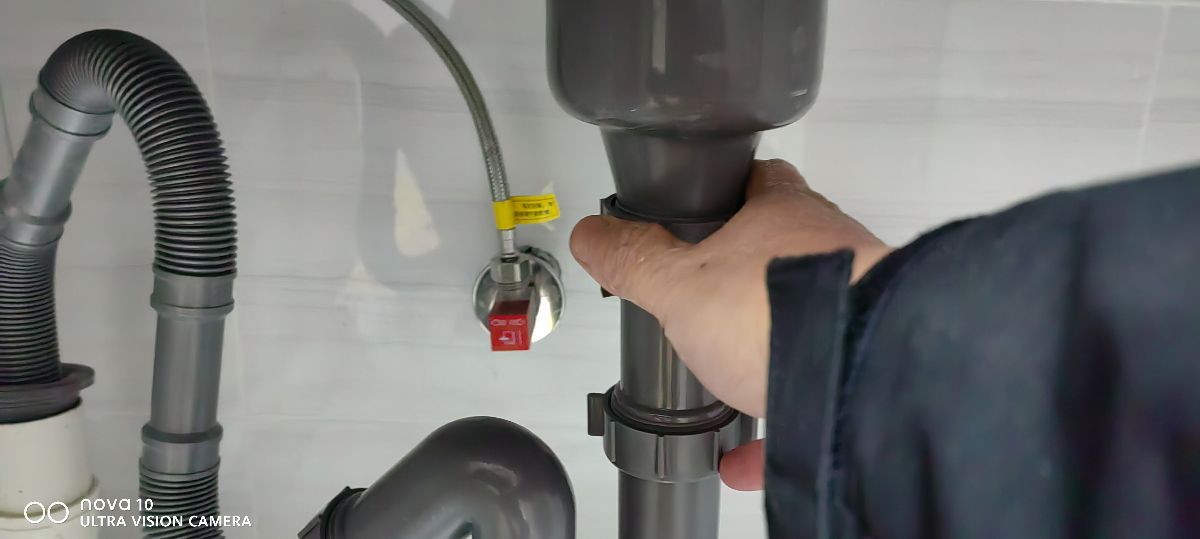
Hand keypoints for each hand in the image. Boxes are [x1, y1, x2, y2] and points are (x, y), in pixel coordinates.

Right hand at [570, 159, 890, 488]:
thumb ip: (635, 260)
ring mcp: (855, 308)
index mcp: (784, 216)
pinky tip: (744, 455)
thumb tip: (595, 235)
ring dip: (768, 346)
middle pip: (788, 251)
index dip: (732, 187)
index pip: (761, 180)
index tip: (709, 199)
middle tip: (713, 293)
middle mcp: (830, 254)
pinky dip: (778, 420)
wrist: (863, 376)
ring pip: (808, 321)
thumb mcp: (679, 285)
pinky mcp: (863, 366)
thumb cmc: (783, 312)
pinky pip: (814, 395)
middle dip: (750, 273)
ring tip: (726, 373)